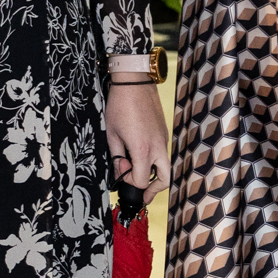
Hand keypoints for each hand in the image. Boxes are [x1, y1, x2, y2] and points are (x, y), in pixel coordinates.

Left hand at [105, 79, 169, 204]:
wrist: (134, 82)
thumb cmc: (120, 106)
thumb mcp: (112, 133)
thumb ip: (116, 156)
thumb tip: (119, 171)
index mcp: (142, 150)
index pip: (142, 180)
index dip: (131, 182)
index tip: (122, 172)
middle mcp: (157, 147)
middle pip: (164, 179)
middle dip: (153, 190)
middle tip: (142, 194)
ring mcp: (163, 139)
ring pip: (166, 166)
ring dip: (156, 175)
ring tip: (143, 177)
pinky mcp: (164, 132)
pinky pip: (163, 153)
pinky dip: (156, 161)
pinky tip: (142, 155)